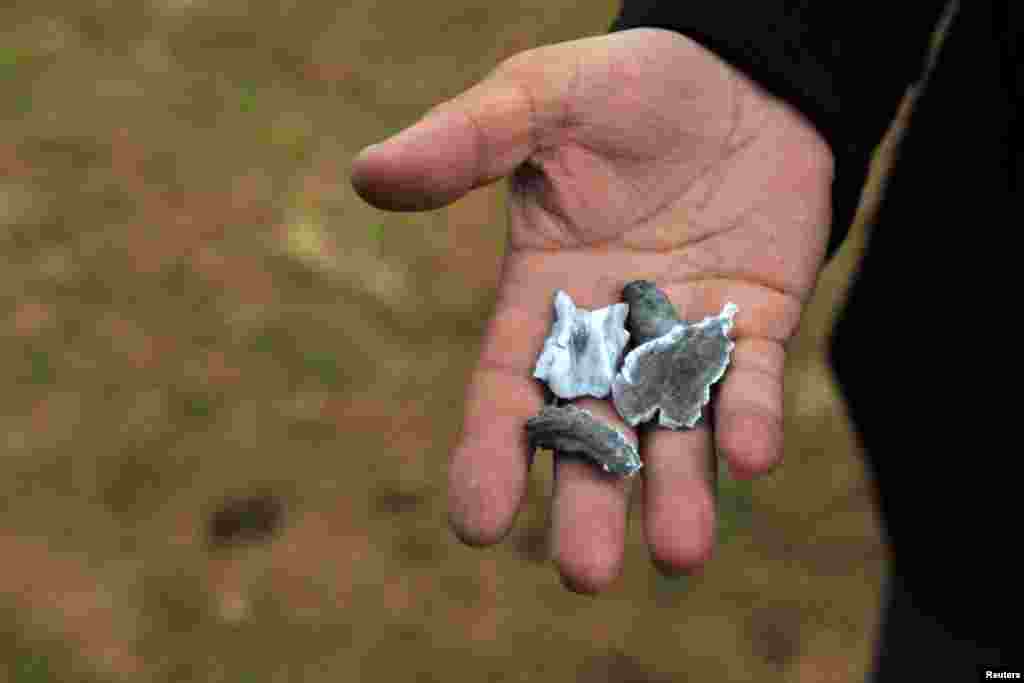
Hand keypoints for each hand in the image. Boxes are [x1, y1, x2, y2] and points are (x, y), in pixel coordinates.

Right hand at [351, 28, 832, 592]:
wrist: (735, 76)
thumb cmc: (624, 87)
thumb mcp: (537, 100)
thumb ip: (465, 142)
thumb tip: (368, 174)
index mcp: (542, 297)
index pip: (509, 389)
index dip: (491, 453)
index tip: (478, 522)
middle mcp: (608, 333)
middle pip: (591, 432)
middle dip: (588, 500)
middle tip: (584, 571)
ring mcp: (683, 334)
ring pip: (674, 429)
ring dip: (677, 489)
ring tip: (679, 552)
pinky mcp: (756, 321)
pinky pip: (750, 379)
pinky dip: (750, 417)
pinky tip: (751, 455)